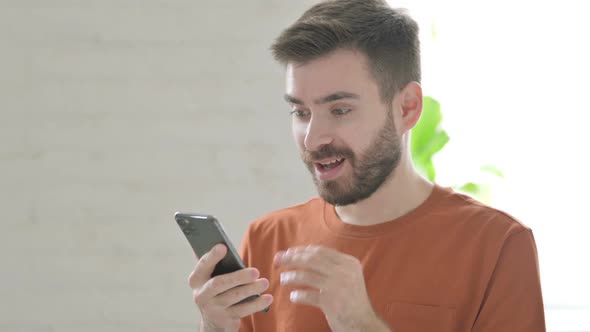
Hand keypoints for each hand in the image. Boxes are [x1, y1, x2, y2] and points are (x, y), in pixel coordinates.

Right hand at [188, 244, 272, 331]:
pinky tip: (267, 298)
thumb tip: (225, 246)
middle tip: (255, 272)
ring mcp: (212, 309)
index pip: (203, 266)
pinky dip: (256, 304)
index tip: (223, 247)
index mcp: (196, 280)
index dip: (212, 256)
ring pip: (233, 297)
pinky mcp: (225, 319)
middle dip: (238, 277)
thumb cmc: (216, 291)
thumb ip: (217, 265)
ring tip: (264, 283)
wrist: (213, 321)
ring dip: (251, 289)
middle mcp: (201, 295)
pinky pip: (243, 310)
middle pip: (219, 284)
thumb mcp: (211, 278)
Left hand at [274, 245, 390, 331]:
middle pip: (311, 259)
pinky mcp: (332, 303)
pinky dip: (298, 295)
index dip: (301, 250)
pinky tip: (293, 296)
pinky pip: (308, 295)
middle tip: (277, 260)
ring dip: (291, 276)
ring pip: (307, 275)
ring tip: (283, 279)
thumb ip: (333, 265)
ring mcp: (338, 286)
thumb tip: (304, 254)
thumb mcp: (349, 276)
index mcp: (349, 262)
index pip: (320, 251)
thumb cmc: (352, 300)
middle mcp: (345, 271)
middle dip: (291, 258)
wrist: (364, 323)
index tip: (288, 252)